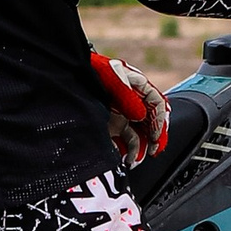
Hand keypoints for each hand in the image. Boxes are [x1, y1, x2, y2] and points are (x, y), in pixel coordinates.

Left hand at [91, 50, 171, 167]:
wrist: (71, 75)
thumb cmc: (93, 70)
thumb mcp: (113, 78)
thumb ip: (127, 95)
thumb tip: (141, 115)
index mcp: (138, 88)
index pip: (157, 105)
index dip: (159, 121)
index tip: (155, 136)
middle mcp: (133, 104)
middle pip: (151, 123)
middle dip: (154, 138)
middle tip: (152, 151)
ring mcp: (122, 116)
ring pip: (139, 135)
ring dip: (139, 149)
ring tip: (133, 160)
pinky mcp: (111, 126)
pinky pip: (123, 141)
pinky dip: (124, 151)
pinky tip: (122, 157)